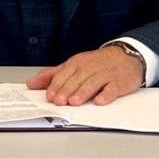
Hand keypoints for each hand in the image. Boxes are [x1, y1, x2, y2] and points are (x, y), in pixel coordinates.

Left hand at [25, 45, 143, 106]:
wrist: (127, 55)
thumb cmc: (97, 63)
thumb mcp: (74, 65)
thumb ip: (52, 75)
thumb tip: (31, 83)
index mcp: (77, 63)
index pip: (64, 74)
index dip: (56, 86)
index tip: (49, 96)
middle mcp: (90, 67)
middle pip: (77, 79)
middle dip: (67, 90)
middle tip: (59, 102)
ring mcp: (106, 74)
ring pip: (93, 83)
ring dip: (83, 93)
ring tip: (74, 102)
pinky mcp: (119, 82)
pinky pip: (113, 88)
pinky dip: (107, 94)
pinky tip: (100, 101)